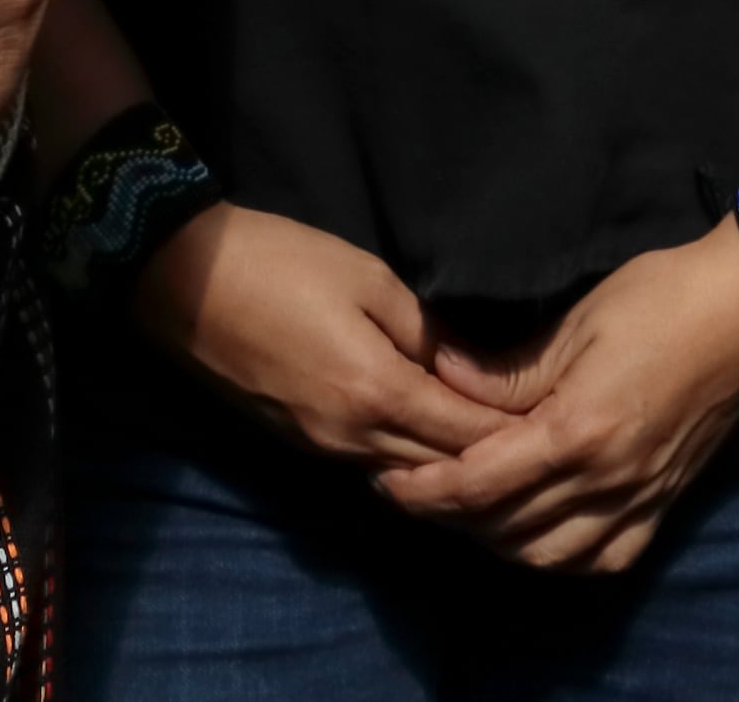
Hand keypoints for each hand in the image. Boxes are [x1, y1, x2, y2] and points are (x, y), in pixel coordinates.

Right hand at [135, 206, 509, 472]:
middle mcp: (351, 436)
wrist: (183, 281)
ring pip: (403, 476)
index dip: (513, 435)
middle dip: (489, 463)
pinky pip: (368, 464)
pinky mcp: (297, 441)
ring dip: (446, 470)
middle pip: (439, 471)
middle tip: (536, 448)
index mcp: (376, 392)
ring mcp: (320, 446)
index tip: (555, 427)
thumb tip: (460, 362)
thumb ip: (423, 327)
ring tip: (491, 452)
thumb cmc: (279, 263)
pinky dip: (405, 462)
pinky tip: (426, 444)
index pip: (465, 435)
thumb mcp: (366, 277)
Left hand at [374, 224, 738, 572]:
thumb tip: (441, 376)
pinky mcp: (665, 501)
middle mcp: (607, 479)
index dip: (426, 489)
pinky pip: (605, 557)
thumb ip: (508, 368)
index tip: (388, 479)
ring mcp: (640, 496)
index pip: (480, 483)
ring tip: (464, 510)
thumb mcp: (576, 322)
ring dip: (498, 541)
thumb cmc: (660, 298)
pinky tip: (538, 535)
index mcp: (577, 430)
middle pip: (506, 525)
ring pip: (550, 555)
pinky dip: (561, 558)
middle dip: (449, 516)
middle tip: (410, 491)